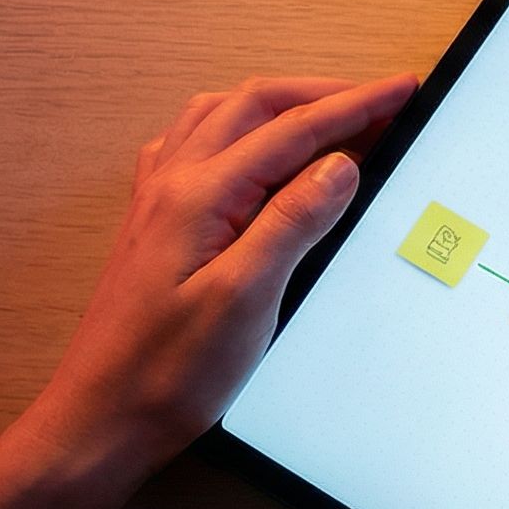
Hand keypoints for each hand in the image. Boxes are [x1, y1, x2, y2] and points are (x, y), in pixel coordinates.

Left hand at [39, 75, 414, 466]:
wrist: (103, 418)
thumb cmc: (169, 371)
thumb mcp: (245, 298)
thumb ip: (292, 222)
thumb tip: (341, 164)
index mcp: (198, 196)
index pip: (292, 130)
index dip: (355, 105)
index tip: (404, 91)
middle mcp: (173, 185)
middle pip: (255, 106)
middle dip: (323, 94)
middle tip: (383, 101)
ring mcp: (159, 201)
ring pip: (222, 118)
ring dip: (281, 106)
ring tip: (330, 116)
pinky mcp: (157, 224)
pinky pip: (195, 146)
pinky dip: (239, 131)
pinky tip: (254, 151)